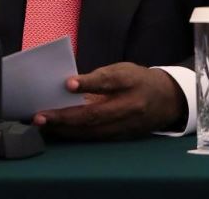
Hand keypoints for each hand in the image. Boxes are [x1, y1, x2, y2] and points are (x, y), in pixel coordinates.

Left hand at [33, 62, 185, 139]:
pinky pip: (96, 138)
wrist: (168, 99)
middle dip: (65, 117)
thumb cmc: (138, 80)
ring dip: (66, 130)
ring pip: (93, 131)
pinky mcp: (123, 136)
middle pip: (95, 114)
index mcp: (130, 81)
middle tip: (40, 116)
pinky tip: (59, 132)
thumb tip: (68, 86)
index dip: (88, 82)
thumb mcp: (123, 70)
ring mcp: (127, 124)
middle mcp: (130, 105)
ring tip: (44, 126)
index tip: (67, 84)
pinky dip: (76, 135)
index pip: (108, 81)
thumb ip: (99, 78)